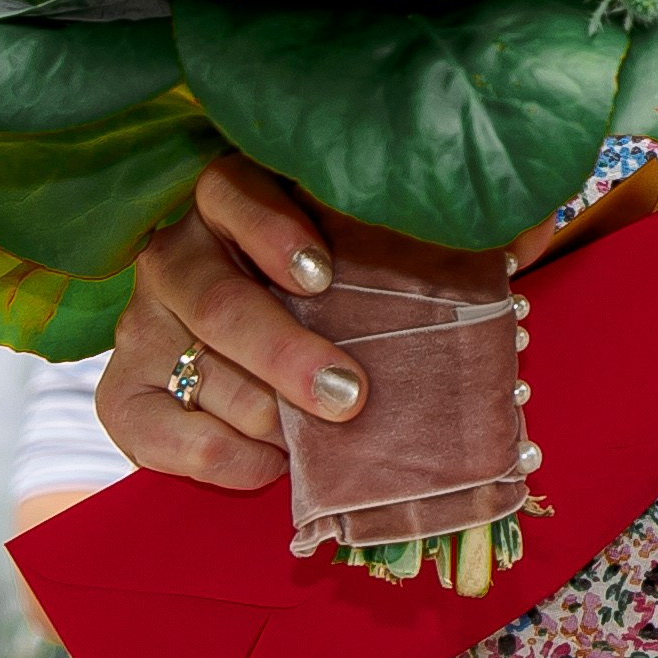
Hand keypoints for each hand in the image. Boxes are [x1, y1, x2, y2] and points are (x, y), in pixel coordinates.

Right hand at [98, 158, 562, 491]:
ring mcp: (145, 321)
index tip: (324, 276)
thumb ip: (451, 228)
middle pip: (209, 293)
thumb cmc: (345, 277)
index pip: (231, 190)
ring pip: (186, 365)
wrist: (265, 345)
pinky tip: (268, 467)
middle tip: (347, 394)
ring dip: (258, 411)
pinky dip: (210, 455)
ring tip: (316, 441)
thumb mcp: (391, 243)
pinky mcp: (127, 388)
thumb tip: (530, 229)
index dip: (271, 231)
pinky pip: (147, 425)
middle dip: (279, 349)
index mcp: (236, 198)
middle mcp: (179, 252)